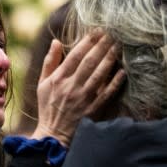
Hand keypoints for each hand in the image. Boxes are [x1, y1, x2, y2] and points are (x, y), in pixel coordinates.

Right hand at [30, 31, 124, 146]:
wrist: (54, 136)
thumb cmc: (48, 108)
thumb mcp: (43, 84)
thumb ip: (49, 62)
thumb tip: (56, 41)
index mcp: (58, 79)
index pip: (75, 55)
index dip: (87, 41)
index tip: (97, 31)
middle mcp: (71, 87)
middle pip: (89, 62)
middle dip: (102, 46)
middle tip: (112, 33)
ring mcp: (83, 98)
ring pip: (99, 74)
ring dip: (110, 59)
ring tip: (118, 46)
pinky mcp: (94, 109)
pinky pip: (107, 93)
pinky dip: (115, 82)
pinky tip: (123, 71)